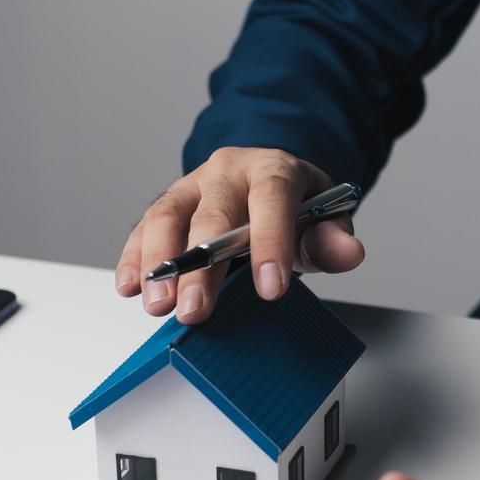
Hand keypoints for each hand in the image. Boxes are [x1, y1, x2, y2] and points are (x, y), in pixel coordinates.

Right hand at [115, 147, 364, 323]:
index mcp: (273, 169)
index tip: (271, 288)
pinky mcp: (168, 205)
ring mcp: (193, 186)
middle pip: (212, 215)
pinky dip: (133, 258)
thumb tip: (350, 252)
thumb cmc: (295, 204)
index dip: (271, 243)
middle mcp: (227, 172)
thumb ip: (332, 238)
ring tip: (158, 306)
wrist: (269, 177)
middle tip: (195, 310)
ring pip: (168, 217)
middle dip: (201, 267)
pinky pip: (143, 228)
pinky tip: (129, 287)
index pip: (272, 200)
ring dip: (158, 264)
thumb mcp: (324, 216)